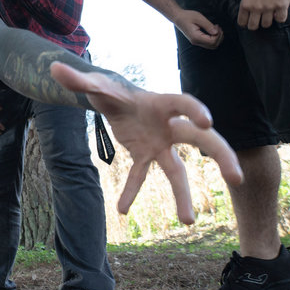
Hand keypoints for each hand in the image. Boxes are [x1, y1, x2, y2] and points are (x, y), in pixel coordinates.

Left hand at [49, 61, 242, 223]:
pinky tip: (122, 210)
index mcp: (163, 102)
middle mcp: (170, 125)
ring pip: (177, 170)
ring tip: (187, 221)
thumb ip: (78, 79)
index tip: (208, 120)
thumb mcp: (95, 84)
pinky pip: (141, 176)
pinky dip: (131, 190)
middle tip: (237, 178)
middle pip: (201, 140)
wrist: (110, 98)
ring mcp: (160, 144)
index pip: (185, 104)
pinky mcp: (144, 155)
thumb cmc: (110, 87)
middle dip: (221, 156)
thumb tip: (52, 68)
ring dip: (182, 195)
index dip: (196, 110)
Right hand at [173, 9, 223, 48]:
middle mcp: (196, 42)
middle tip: (218, 27)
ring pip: (212, 46)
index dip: (218, 35)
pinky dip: (213, 38)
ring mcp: (196, 42)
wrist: (178, 18)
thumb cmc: (187, 16)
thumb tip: (216, 32)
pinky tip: (212, 31)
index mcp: (196, 37)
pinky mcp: (197, 40)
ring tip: (216, 28)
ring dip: (217, 38)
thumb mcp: (199, 18)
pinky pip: (208, 43)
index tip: (217, 26)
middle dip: (219, 37)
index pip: (212, 41)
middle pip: (213, 45)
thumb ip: (208, 25)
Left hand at [237, 0, 289, 29]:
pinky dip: (280, 17)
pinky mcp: (281, 5)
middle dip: (257, 24)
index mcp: (245, 4)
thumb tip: (252, 17)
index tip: (251, 19)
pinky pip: (281, 20)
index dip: (246, 23)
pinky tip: (280, 10)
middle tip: (261, 18)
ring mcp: (268, 7)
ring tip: (271, 12)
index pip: (242, 23)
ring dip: (269, 20)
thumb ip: (250, 5)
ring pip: (266, 24)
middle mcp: (255, 7)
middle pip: (253, 27)